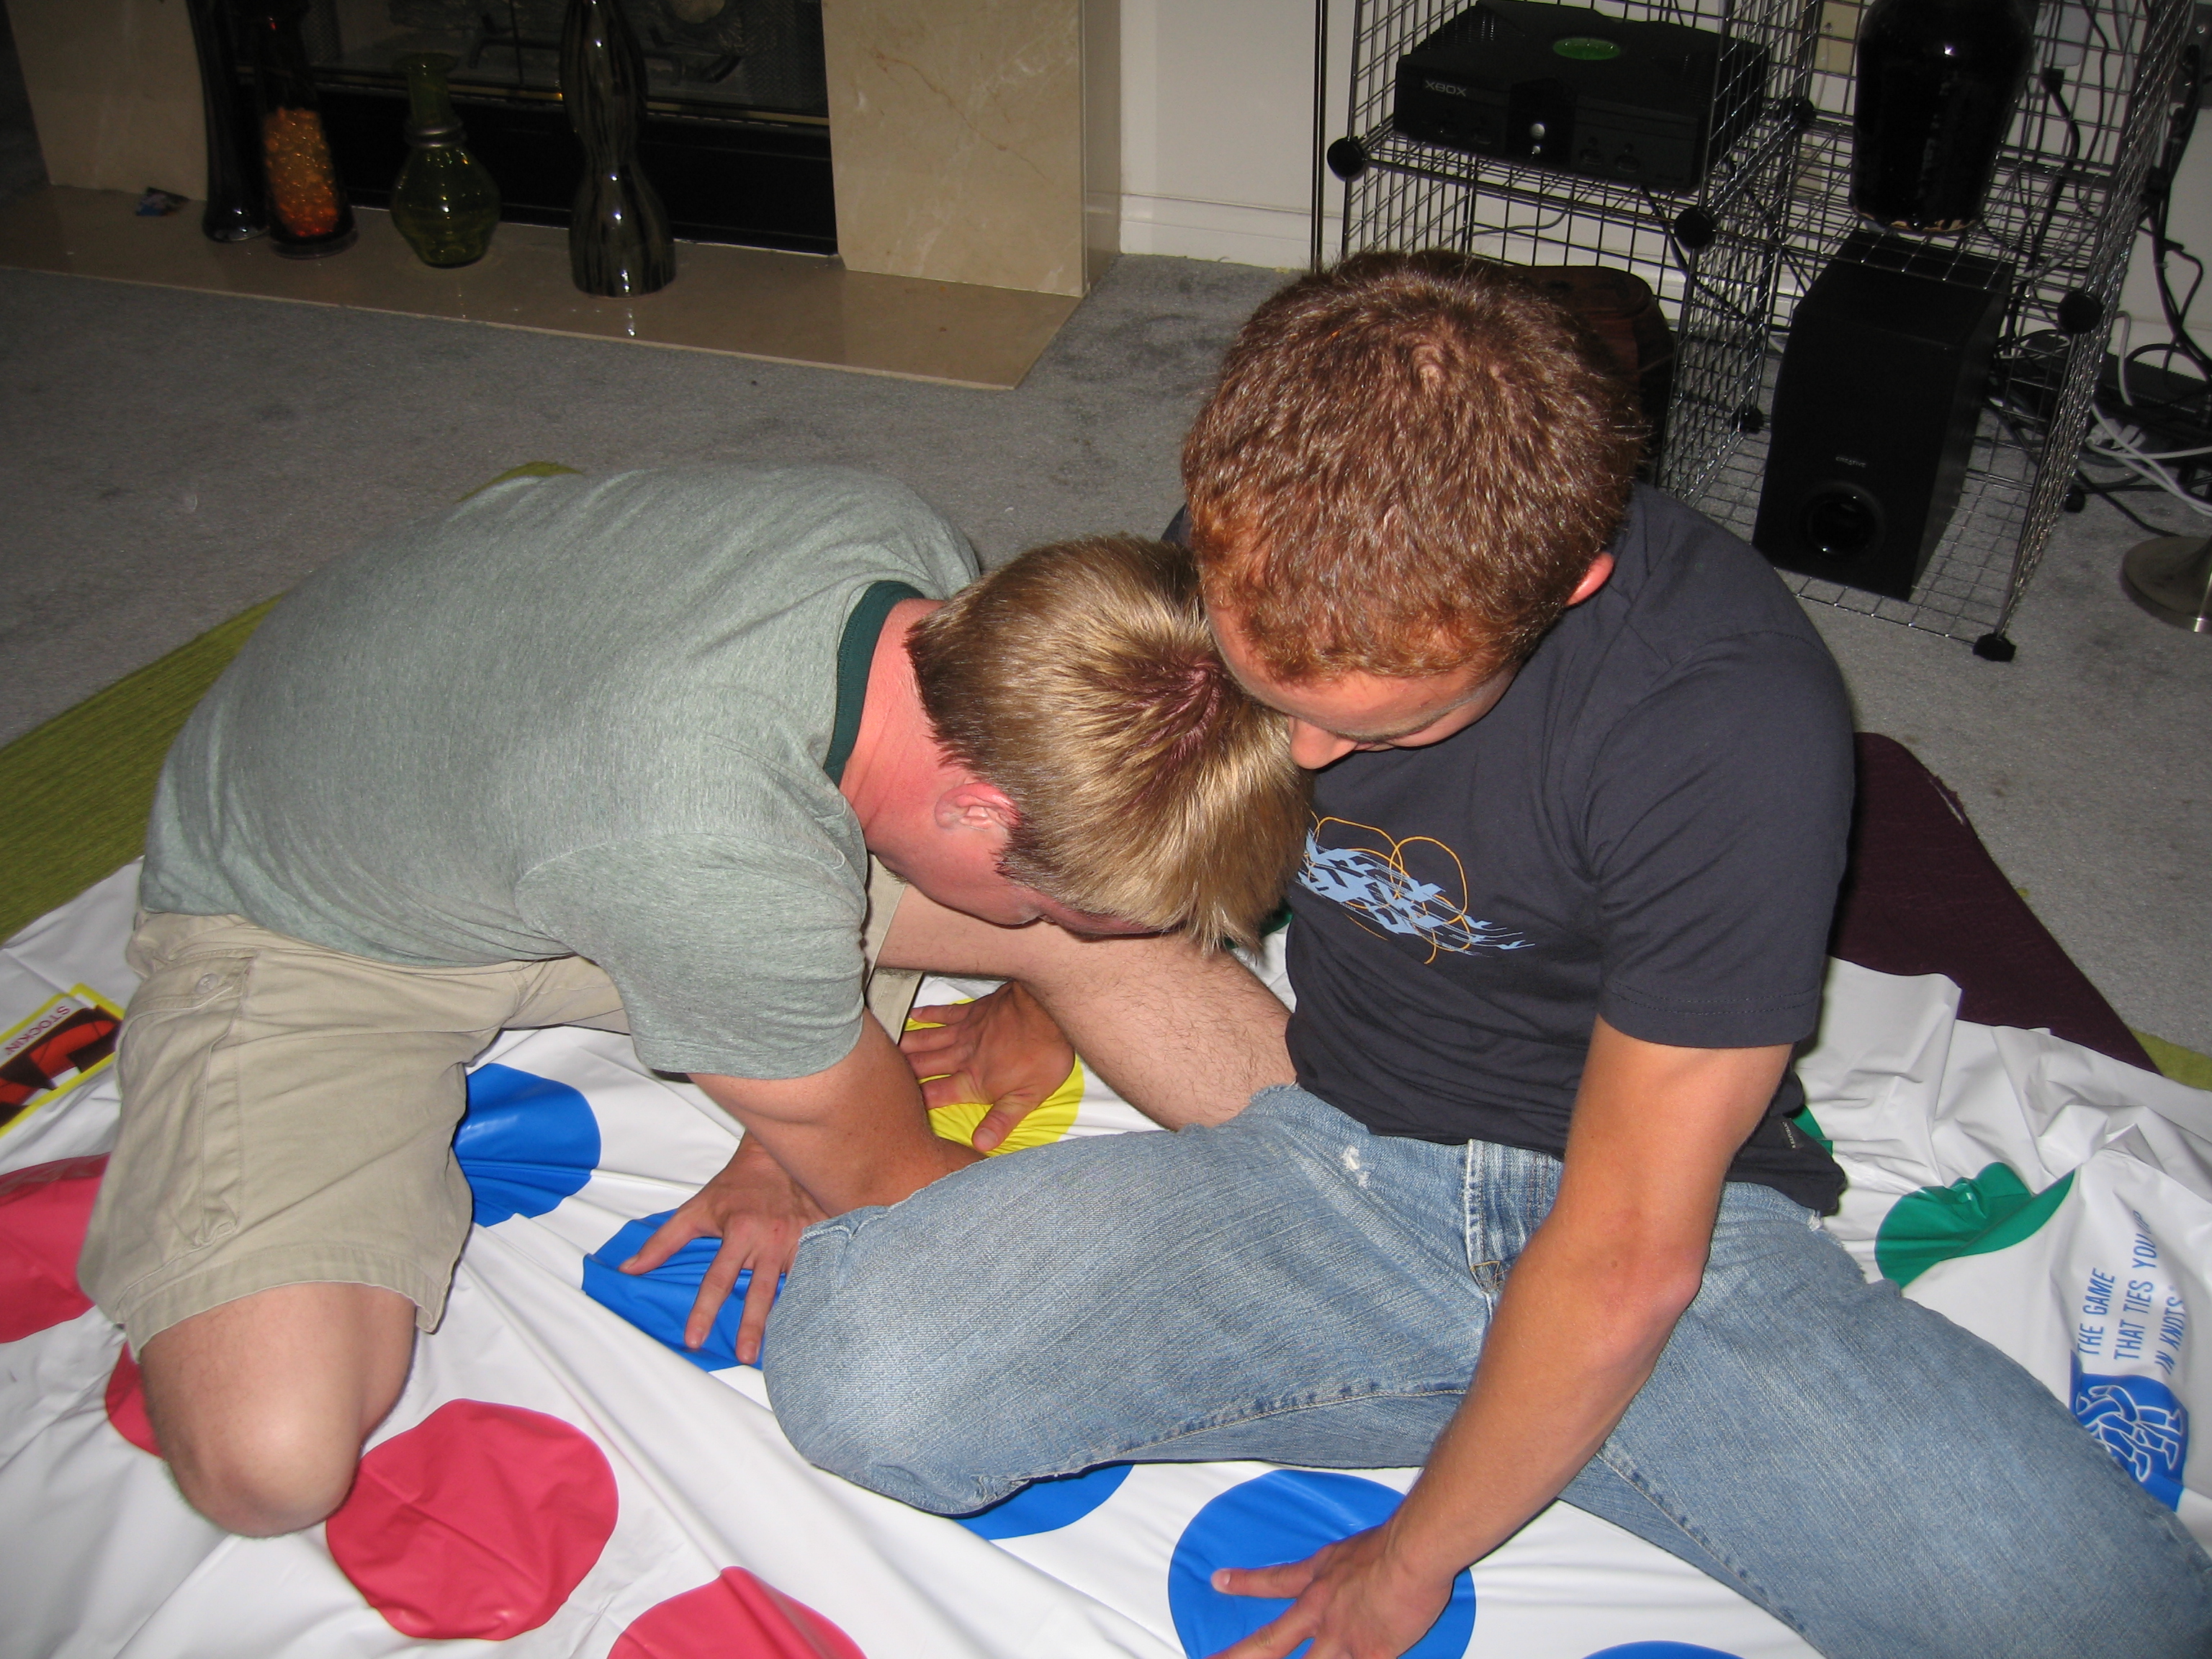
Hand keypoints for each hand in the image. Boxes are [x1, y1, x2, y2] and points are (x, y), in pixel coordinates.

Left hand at [618, 1137, 825, 1362]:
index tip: (694, 1340)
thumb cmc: (735, 1186)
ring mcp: (799, 1238)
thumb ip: (662, 1242)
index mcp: (739, 1231)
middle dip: (753, 1326)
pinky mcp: (821, 1236)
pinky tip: (821, 1314)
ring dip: (792, 1314)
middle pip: (761, 1291)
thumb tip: (630, 1269)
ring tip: (790, 1346)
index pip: (718, 1280)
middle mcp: (770, 1238)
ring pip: (796, 1283)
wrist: (780, 1155)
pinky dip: (820, 1290)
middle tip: (745, 1356)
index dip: (704, 1311)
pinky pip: (821, 1268)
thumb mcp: (695, 1210)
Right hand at [899, 982, 1076, 1151]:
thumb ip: (1002, 1120)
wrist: (1046, 1007)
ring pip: (926, 1041)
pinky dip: (926, 1015)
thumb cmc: (1043, 1053)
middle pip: (922, 1067)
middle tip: (876, 1075)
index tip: (892, 1107)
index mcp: (973, 1081)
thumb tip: (980, 1145)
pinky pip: (943, 1014)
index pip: (934, 1096)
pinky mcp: (972, 1012)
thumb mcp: (1029, 1096)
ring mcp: (965, 1032)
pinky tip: (913, 1016)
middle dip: (899, 1073)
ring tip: (883, 1051)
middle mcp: (961, 1056)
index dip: (913, 1102)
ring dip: (905, 1047)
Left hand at [1208, 1525, 1457, 1658]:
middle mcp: (1319, 1611)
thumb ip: (1346, 1568)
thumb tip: (1352, 1576)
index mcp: (1318, 1578)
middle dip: (1237, 1657)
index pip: (1273, 1580)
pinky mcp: (1368, 1654)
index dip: (1245, 1583)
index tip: (1219, 1581)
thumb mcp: (1353, 1549)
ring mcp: (1340, 1638)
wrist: (1412, 1552)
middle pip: (1269, 1642)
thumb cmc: (1393, 1543)